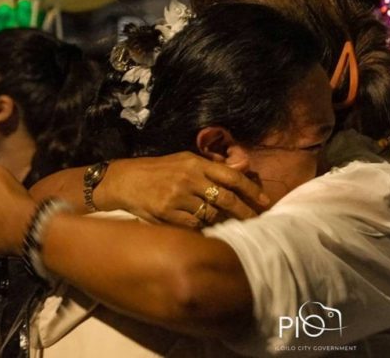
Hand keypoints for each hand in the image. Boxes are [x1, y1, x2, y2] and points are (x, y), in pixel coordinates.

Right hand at [97, 152, 269, 227]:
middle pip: (226, 199)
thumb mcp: (186, 160)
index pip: (232, 176)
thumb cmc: (160, 171)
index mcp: (196, 164)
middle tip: (256, 221)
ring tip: (227, 224)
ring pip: (211, 215)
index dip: (251, 189)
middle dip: (245, 212)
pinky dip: (202, 228)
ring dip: (222, 221)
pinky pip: (194, 226)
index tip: (264, 201)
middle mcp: (189, 179)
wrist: (125, 181)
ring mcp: (177, 198)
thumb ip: (214, 167)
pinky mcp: (167, 214)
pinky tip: (203, 227)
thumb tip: (245, 166)